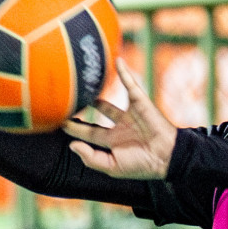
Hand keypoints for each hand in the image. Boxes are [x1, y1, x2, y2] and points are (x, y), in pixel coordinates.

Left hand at [62, 61, 177, 179]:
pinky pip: (131, 85)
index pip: (89, 132)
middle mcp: (120, 127)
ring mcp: (130, 114)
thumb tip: (72, 145)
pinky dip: (124, 73)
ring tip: (84, 82)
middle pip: (97, 115)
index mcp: (113, 142)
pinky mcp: (140, 103)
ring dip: (98, 92)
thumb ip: (91, 158)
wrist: (166, 156)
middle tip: (68, 101)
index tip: (61, 121)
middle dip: (84, 109)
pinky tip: (117, 61)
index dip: (75, 128)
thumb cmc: (142, 165)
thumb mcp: (112, 167)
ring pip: (110, 101)